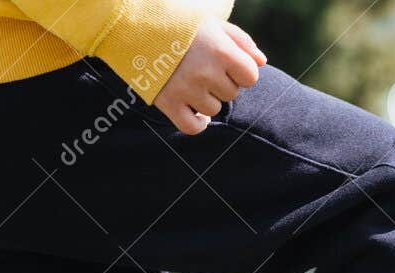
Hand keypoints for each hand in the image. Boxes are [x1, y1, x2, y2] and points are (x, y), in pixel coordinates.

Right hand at [153, 19, 267, 134]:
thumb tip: (261, 63)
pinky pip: (193, 127)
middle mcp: (206, 72)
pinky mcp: (168, 103)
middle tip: (201, 67)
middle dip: (221, 83)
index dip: (240, 71)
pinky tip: (193, 111)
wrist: (133, 25)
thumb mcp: (212, 23)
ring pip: (213, 110)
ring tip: (190, 81)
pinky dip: (197, 123)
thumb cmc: (178, 23)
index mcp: (221, 51)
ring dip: (206, 99)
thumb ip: (241, 41)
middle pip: (231, 94)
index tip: (225, 63)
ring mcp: (187, 89)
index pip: (250, 77)